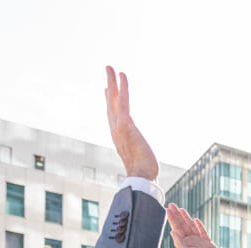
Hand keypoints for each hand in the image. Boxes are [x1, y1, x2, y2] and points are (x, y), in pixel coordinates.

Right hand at [105, 66, 158, 181]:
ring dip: (112, 81)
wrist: (142, 178)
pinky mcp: (126, 124)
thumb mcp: (139, 159)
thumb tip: (143, 159)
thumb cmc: (144, 173)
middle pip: (109, 103)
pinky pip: (123, 101)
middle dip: (108, 86)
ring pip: (113, 98)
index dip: (108, 101)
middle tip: (108, 71)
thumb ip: (137, 153)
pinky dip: (123, 87)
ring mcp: (118, 126)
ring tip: (110, 67)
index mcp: (118, 137)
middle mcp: (115, 129)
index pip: (111, 115)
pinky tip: (123, 76)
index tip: (106, 90)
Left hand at [167, 205, 229, 247]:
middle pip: (182, 225)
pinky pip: (203, 232)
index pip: (176, 228)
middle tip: (171, 205)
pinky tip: (195, 219)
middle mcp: (190, 242)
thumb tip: (172, 232)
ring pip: (191, 227)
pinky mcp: (208, 243)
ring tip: (181, 209)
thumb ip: (180, 244)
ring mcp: (199, 242)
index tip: (167, 209)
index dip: (172, 219)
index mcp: (184, 244)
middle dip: (177, 215)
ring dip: (186, 218)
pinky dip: (199, 225)